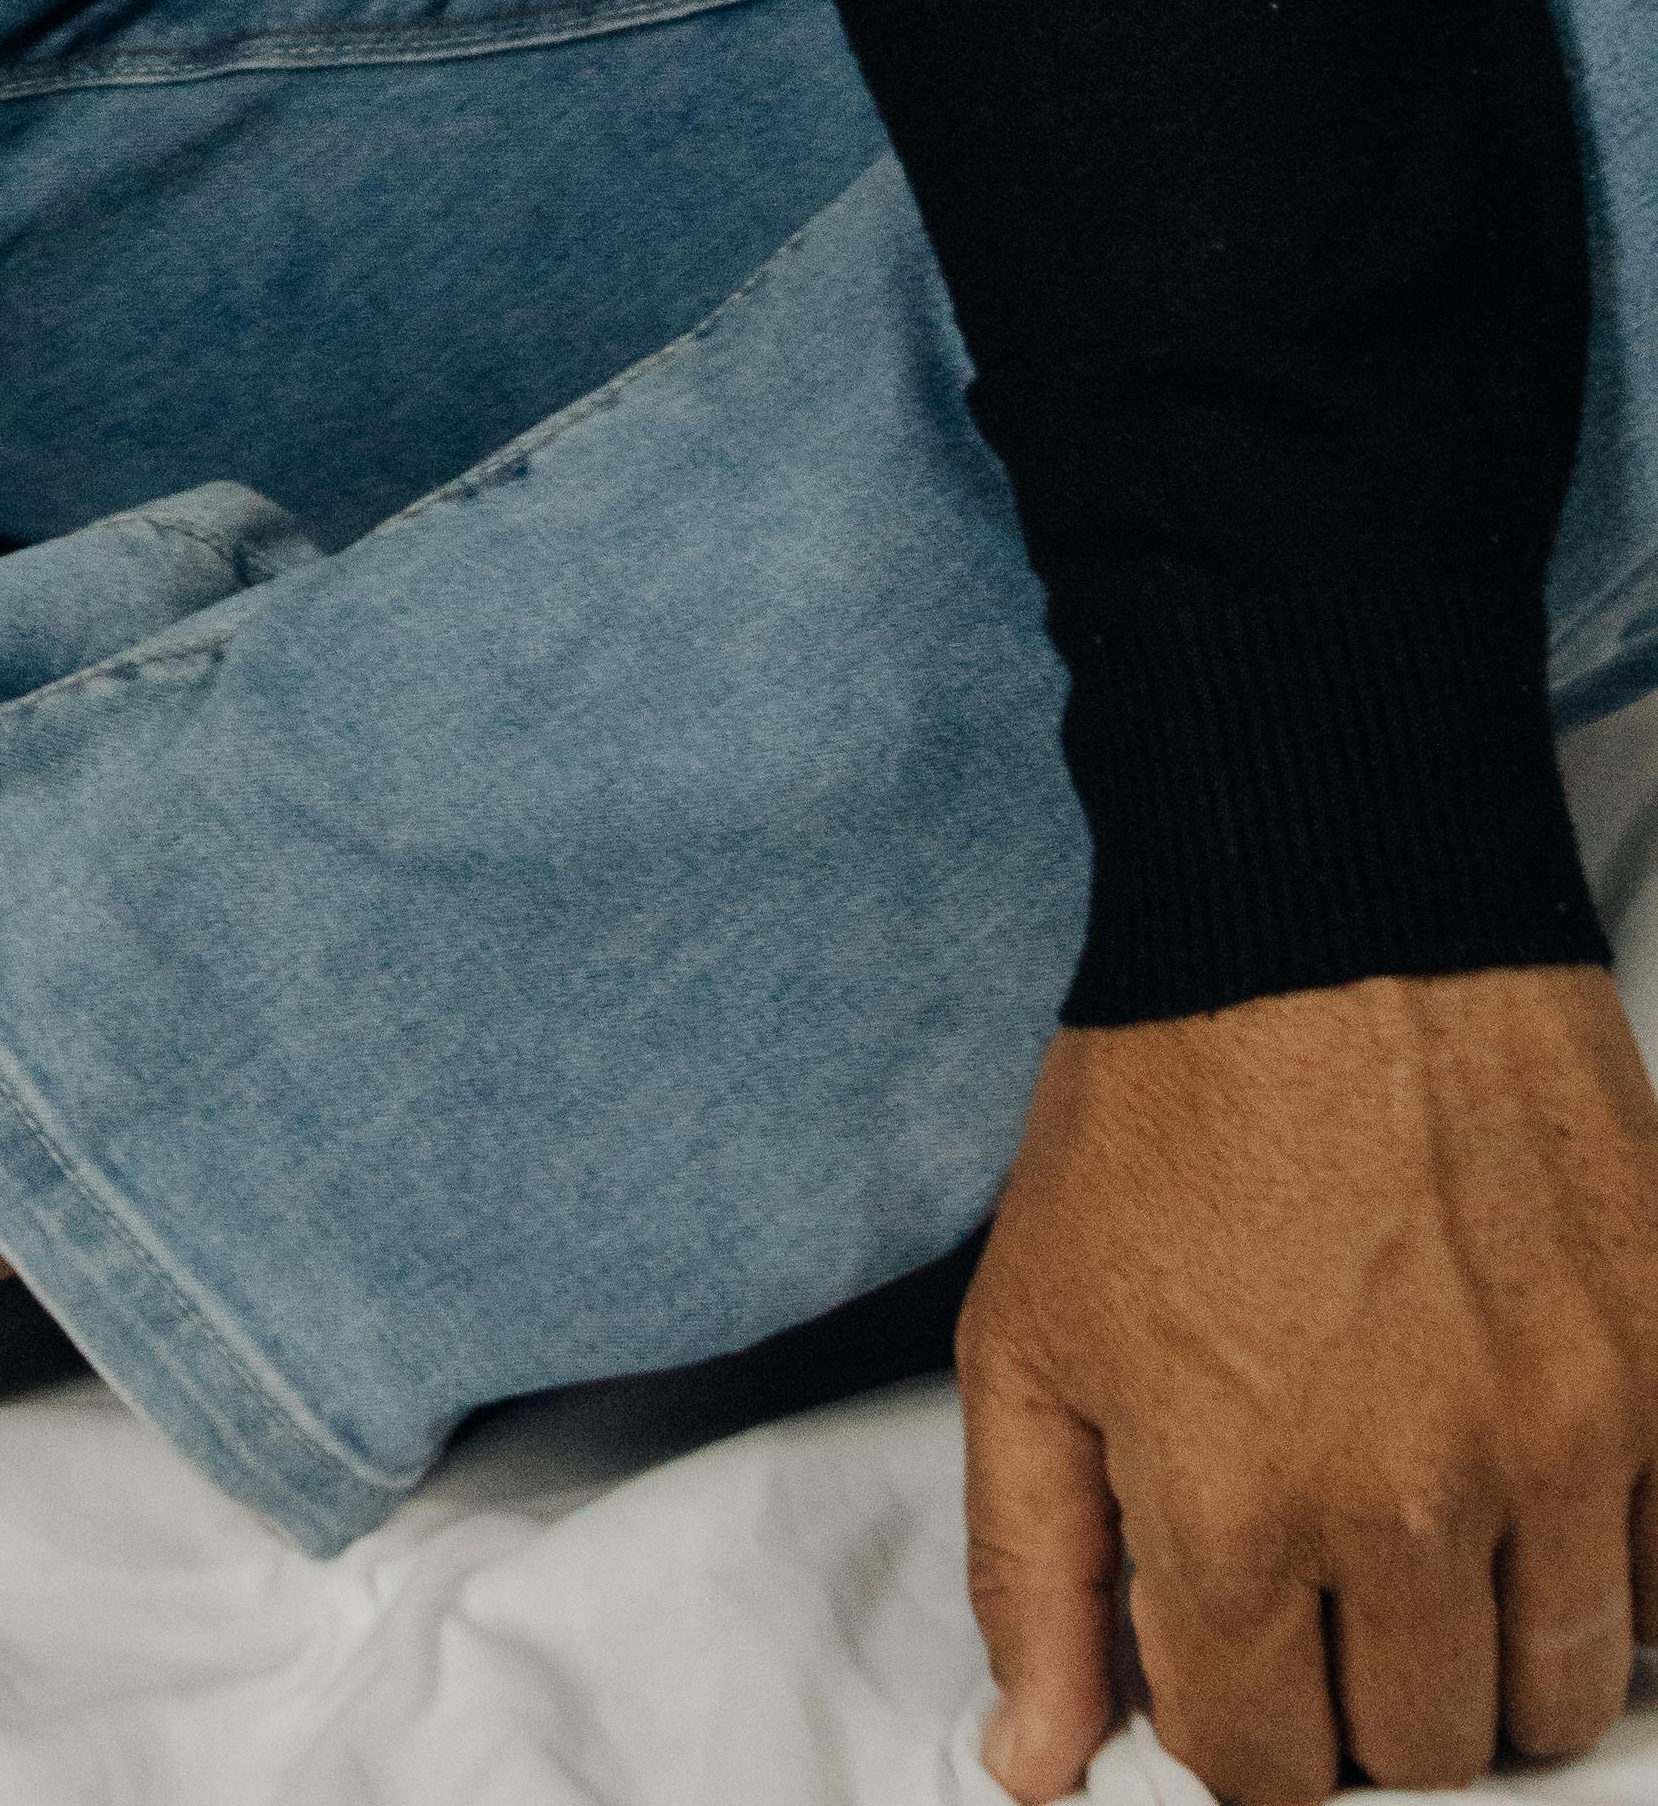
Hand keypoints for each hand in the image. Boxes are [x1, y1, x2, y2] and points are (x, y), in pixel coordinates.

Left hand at [962, 964, 1657, 1799]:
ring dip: (1494, 1654)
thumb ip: (1030, 1568)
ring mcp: (1561, 1441)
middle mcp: (1408, 1503)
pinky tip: (1535, 1488)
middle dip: (1364, 1698)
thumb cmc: (1165, 1105)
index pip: (1264, 1768)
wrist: (1323, 910)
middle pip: (1425, 1752)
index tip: (1232, 1645)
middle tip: (1328, 1586)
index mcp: (1233, 1507)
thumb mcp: (1029, 1328)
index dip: (1240, 1725)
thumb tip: (1036, 1765)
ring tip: (1430, 1539)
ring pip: (1561, 1692)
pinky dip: (1613, 1569)